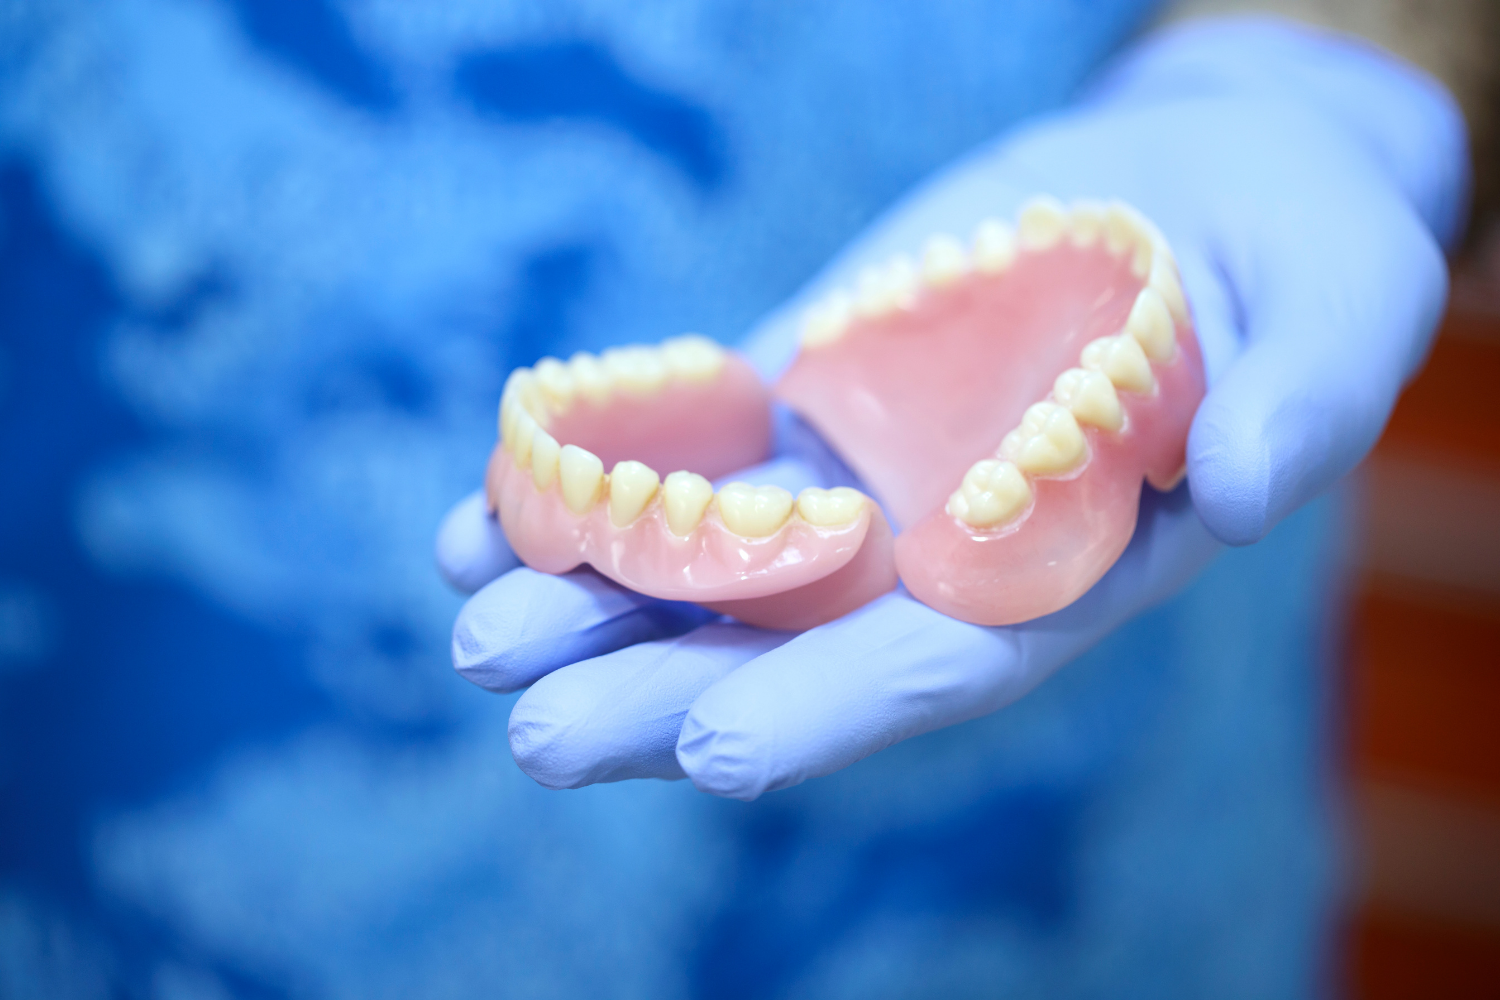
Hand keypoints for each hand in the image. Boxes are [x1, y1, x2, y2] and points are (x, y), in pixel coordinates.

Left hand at [438, 17, 1465, 798]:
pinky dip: (586, 484)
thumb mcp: (1345, 301)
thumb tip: (1255, 485)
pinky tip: (481, 513)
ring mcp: (863, 474)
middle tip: (533, 731)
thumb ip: (1308, 395)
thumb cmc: (1300, 251)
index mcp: (1065, 565)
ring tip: (474, 630)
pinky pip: (687, 453)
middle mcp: (942, 549)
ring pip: (712, 564)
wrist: (1201, 183)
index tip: (720, 751)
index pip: (948, 660)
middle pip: (793, 643)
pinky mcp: (807, 395)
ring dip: (591, 602)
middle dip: (666, 690)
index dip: (840, 705)